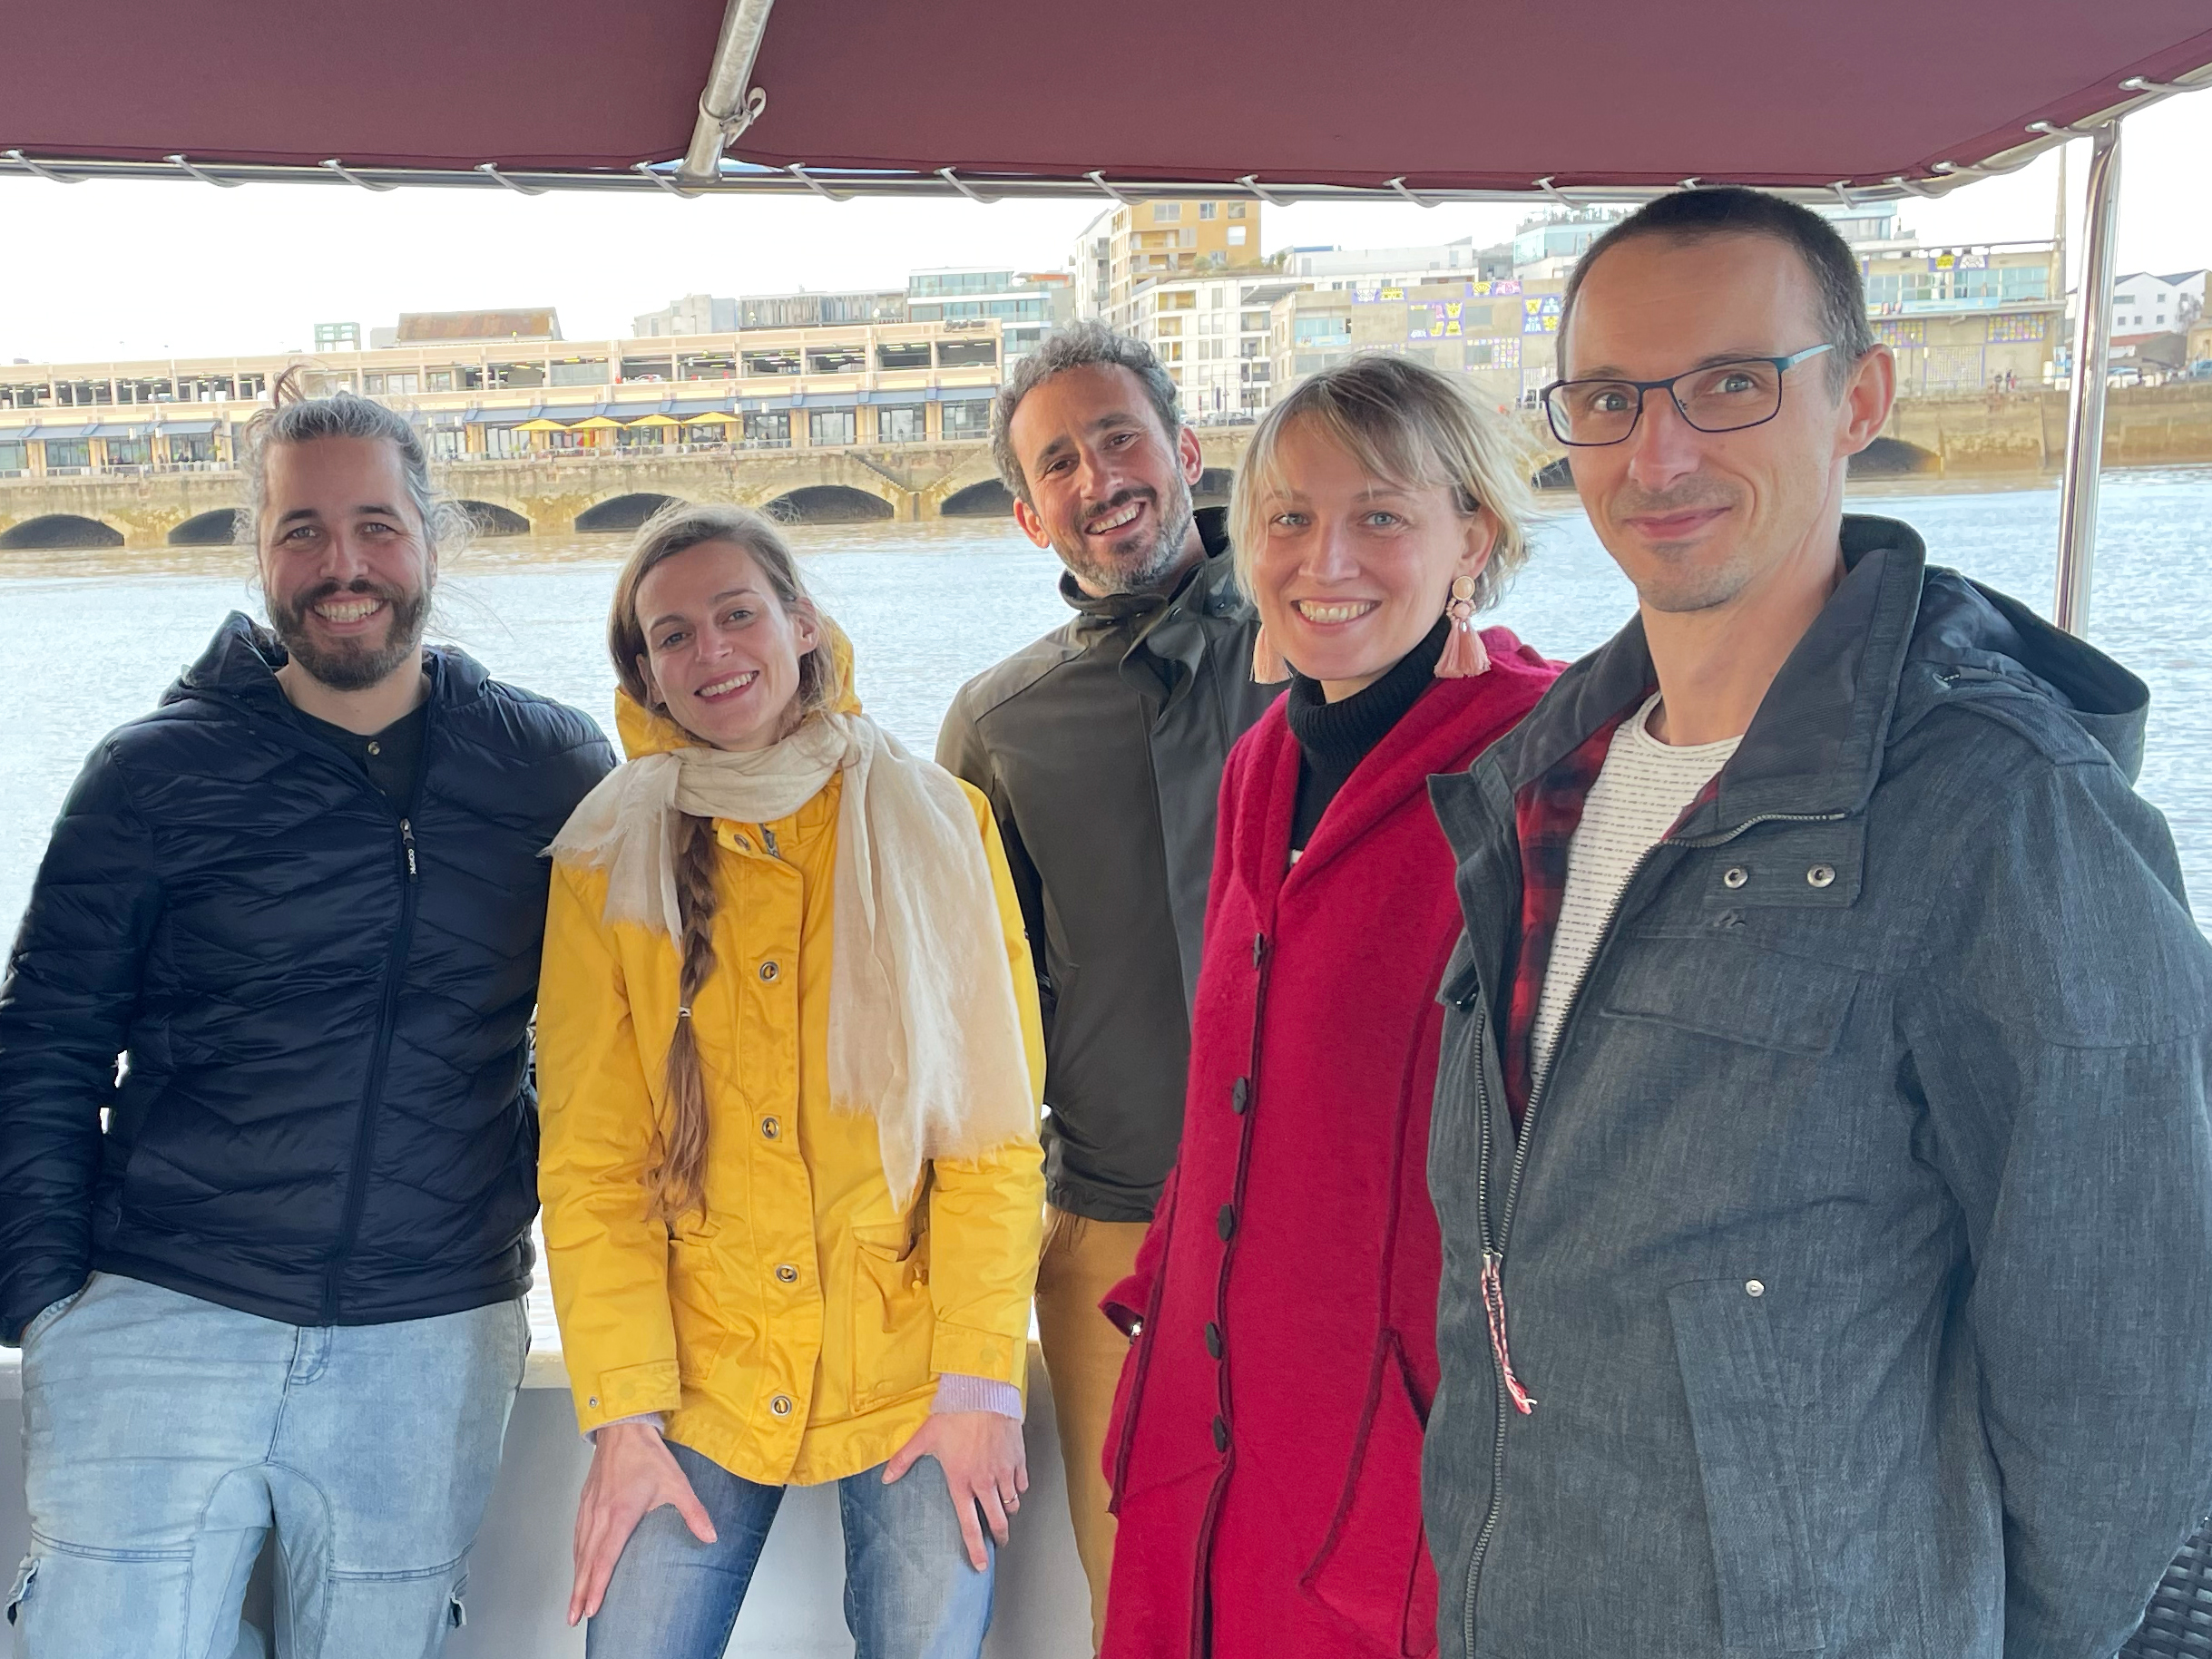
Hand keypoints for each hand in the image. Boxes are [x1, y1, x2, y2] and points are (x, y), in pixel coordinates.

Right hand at [569, 1421, 715, 1624]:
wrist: (623, 1426)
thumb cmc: (647, 1455)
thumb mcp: (676, 1483)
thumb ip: (693, 1512)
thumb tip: (711, 1536)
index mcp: (620, 1515)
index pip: (605, 1559)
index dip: (596, 1586)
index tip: (591, 1608)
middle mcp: (599, 1516)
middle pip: (586, 1561)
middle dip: (579, 1592)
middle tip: (573, 1617)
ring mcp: (589, 1509)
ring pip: (579, 1550)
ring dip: (575, 1577)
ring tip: (573, 1601)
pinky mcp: (585, 1502)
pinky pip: (577, 1535)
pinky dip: (576, 1556)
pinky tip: (577, 1565)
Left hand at [883, 1409, 1026, 1570]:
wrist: (983, 1393)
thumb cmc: (954, 1414)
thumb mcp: (924, 1437)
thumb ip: (903, 1460)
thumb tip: (885, 1478)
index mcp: (962, 1483)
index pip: (970, 1526)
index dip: (975, 1549)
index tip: (980, 1565)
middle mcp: (985, 1483)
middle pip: (997, 1521)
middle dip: (999, 1536)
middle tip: (999, 1541)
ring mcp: (1004, 1472)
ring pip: (1011, 1503)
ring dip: (1007, 1510)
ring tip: (1003, 1511)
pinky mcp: (1018, 1459)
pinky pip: (1022, 1483)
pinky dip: (1018, 1488)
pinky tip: (1013, 1486)